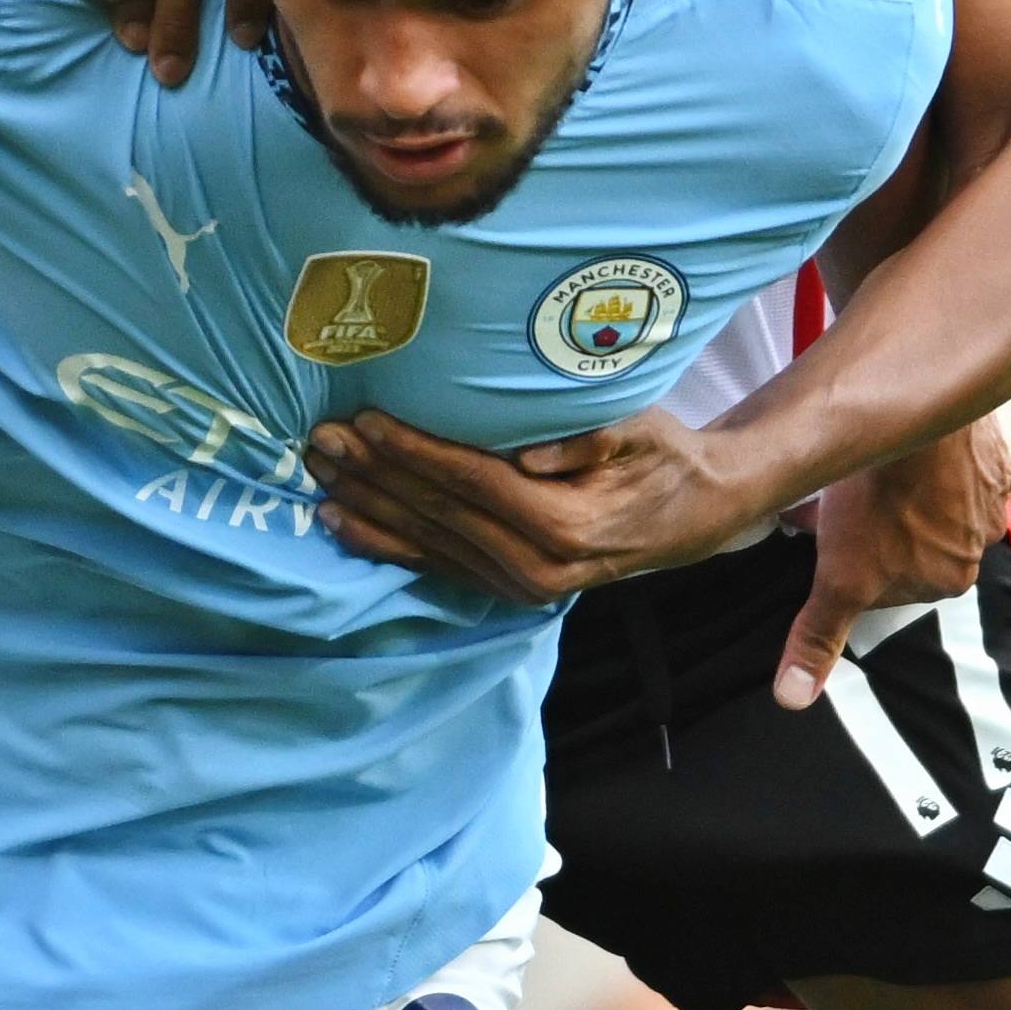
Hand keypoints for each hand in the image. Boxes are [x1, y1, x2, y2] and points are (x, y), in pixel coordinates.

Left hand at [306, 407, 764, 604]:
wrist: (693, 517)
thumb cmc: (664, 457)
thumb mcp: (643, 430)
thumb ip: (593, 438)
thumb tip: (530, 455)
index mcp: (566, 524)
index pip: (472, 482)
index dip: (414, 451)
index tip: (366, 420)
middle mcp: (536, 566)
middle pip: (438, 514)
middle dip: (374, 476)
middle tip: (320, 440)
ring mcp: (519, 585)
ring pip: (427, 544)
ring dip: (368, 508)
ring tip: (317, 473)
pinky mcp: (505, 588)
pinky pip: (434, 567)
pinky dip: (384, 545)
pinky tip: (341, 523)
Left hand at [773, 420, 1010, 705]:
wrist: (913, 416)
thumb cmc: (877, 498)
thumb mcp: (838, 577)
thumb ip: (819, 636)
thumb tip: (795, 698)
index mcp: (951, 581)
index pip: (894, 580)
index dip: (857, 558)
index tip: (835, 534)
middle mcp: (983, 542)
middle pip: (917, 542)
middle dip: (883, 525)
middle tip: (849, 496)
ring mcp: (993, 493)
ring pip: (937, 499)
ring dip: (907, 489)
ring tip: (873, 466)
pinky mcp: (993, 448)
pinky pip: (958, 458)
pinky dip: (933, 454)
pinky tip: (905, 443)